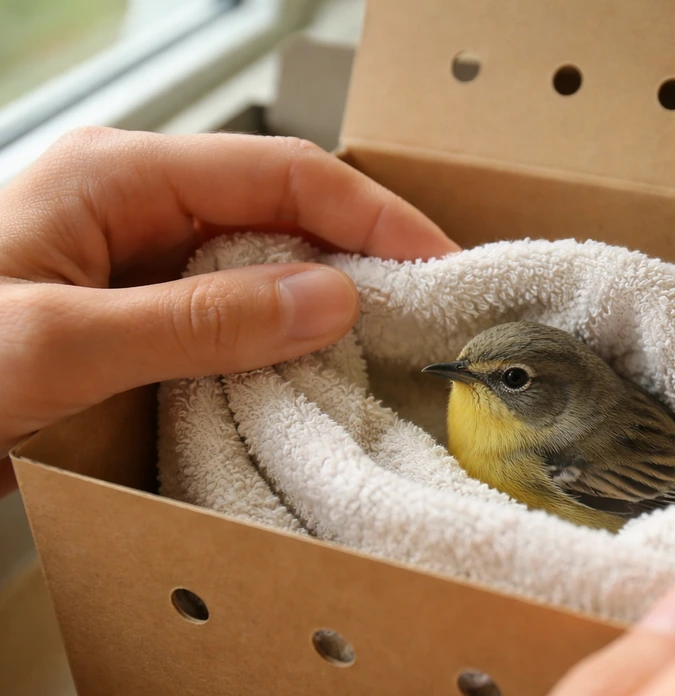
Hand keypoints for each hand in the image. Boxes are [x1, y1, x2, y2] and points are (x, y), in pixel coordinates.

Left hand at [0, 127, 456, 494]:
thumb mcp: (63, 345)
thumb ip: (201, 321)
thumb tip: (331, 298)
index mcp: (118, 179)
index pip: (282, 175)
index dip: (372, 217)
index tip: (439, 264)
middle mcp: (134, 206)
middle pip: (281, 211)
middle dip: (360, 253)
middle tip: (424, 309)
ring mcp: (135, 259)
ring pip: (261, 263)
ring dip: (323, 299)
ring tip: (384, 341)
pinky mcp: (134, 312)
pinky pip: (229, 309)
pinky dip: (278, 336)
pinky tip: (308, 367)